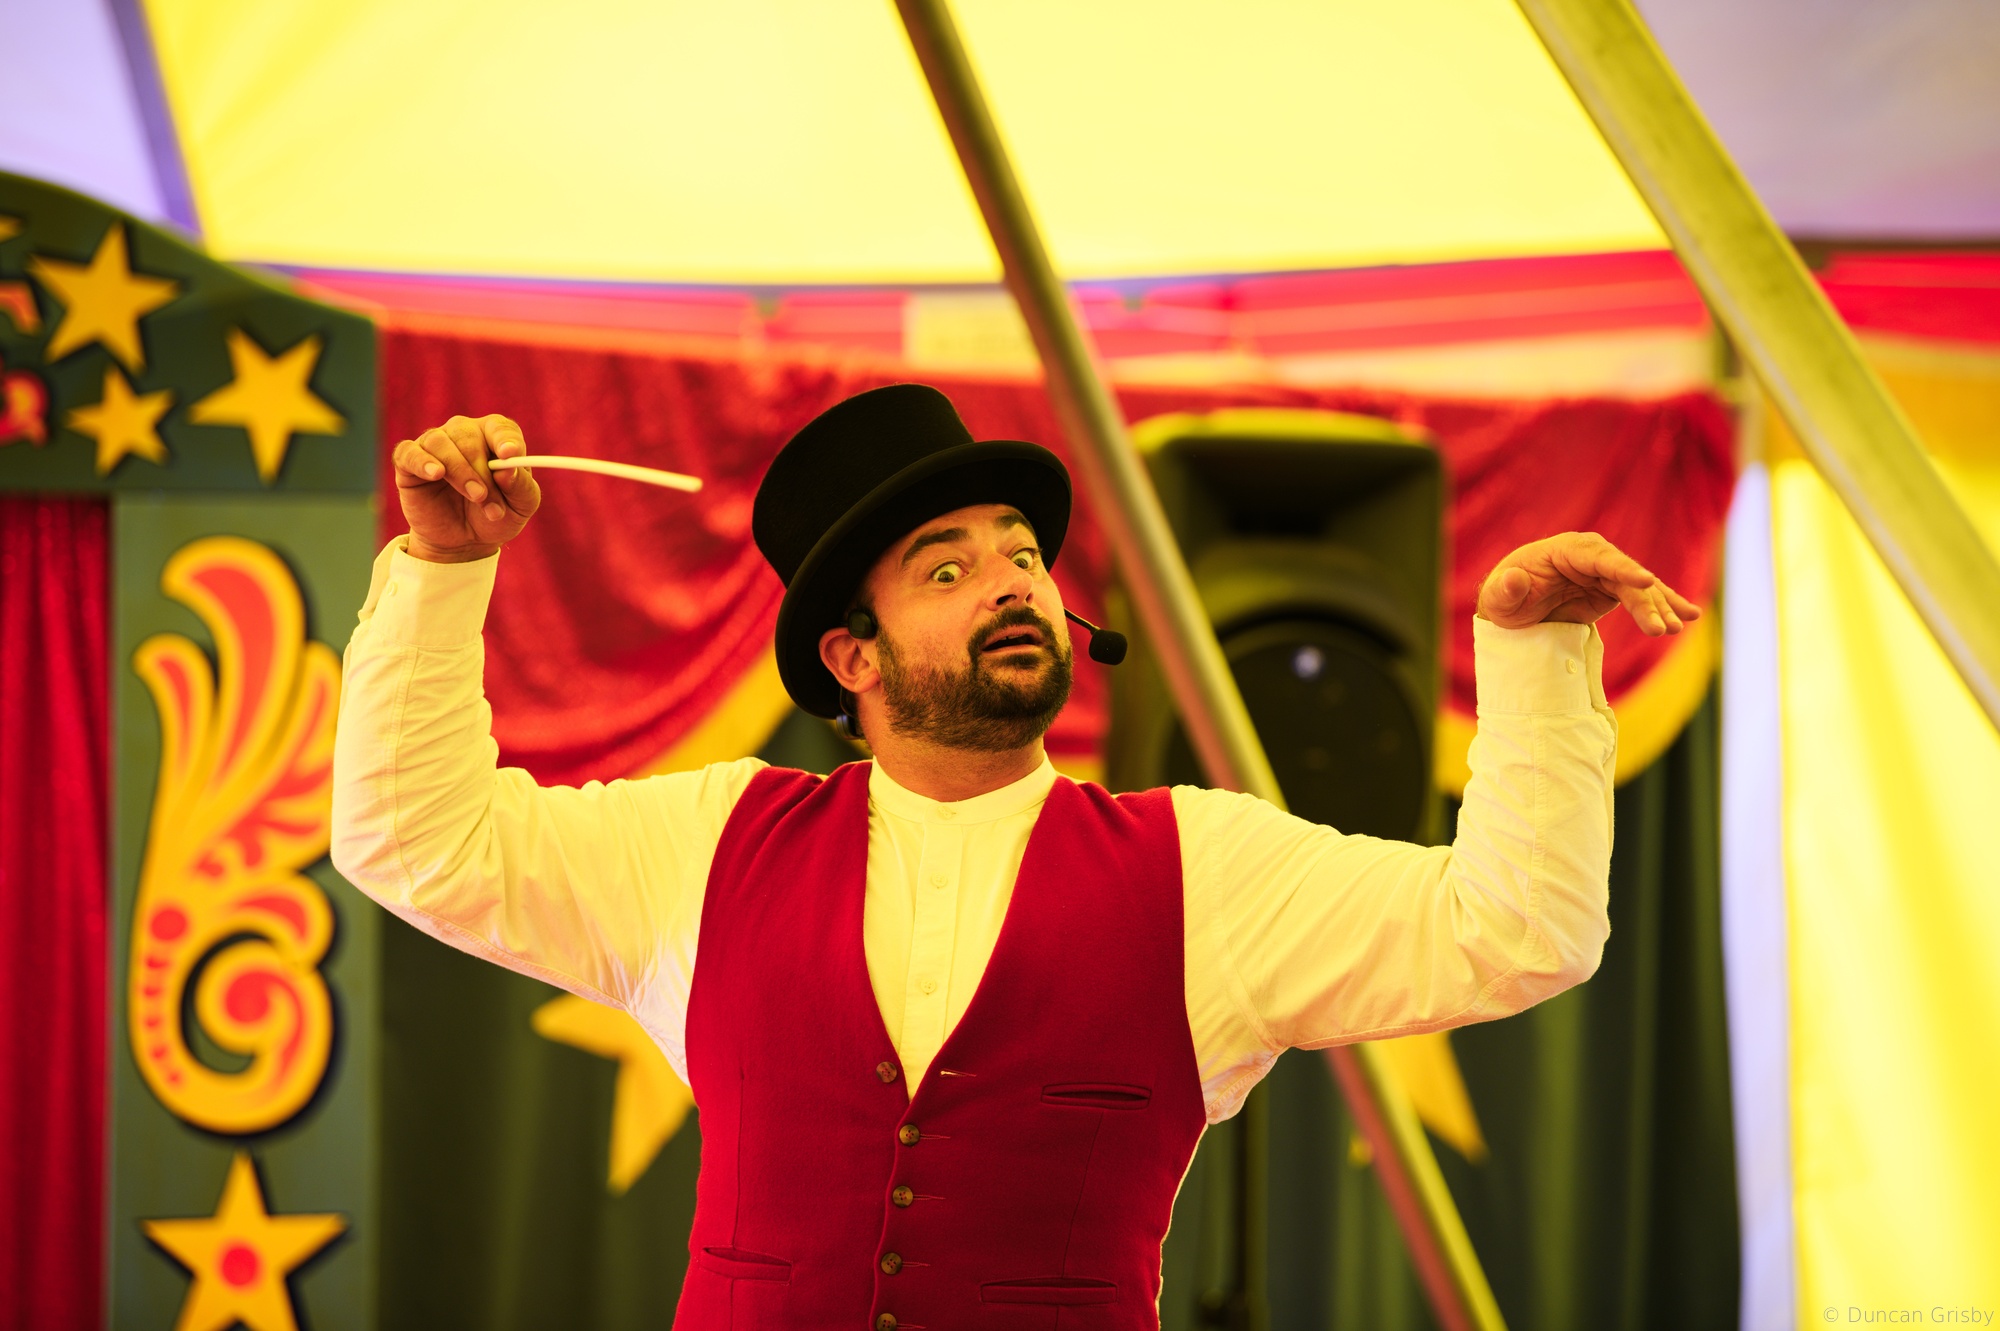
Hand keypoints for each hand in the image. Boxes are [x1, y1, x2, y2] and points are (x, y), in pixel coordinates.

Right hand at [392, 414, 541, 562]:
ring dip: (460, 473)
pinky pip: (409, 452)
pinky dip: (422, 461)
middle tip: (487, 499)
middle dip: (482, 472)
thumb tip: (506, 469)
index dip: (504, 439)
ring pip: (441, 443)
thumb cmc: (496, 516)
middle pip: (469, 437)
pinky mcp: (408, 462)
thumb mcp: (520, 507)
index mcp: (493, 439)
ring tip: (475, 498)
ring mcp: (434, 446)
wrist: (464, 542)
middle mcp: (463, 434)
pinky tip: (436, 474)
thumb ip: (521, 486)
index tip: (509, 455)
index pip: (499, 427)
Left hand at [1477, 532, 1699, 636]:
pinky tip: (1689, 615)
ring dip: (1660, 608)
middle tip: (1661, 628)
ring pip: (1640, 589)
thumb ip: (1505, 589)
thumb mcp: (1497, 598)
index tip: (1645, 582)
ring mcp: (1605, 573)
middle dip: (1646, 601)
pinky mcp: (1612, 591)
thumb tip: (1514, 579)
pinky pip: (1642, 597)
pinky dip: (1664, 606)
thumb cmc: (1504, 598)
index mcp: (1566, 549)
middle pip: (1626, 576)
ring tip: (1677, 628)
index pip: (1599, 558)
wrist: (1512, 609)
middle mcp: (1592, 556)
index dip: (1623, 570)